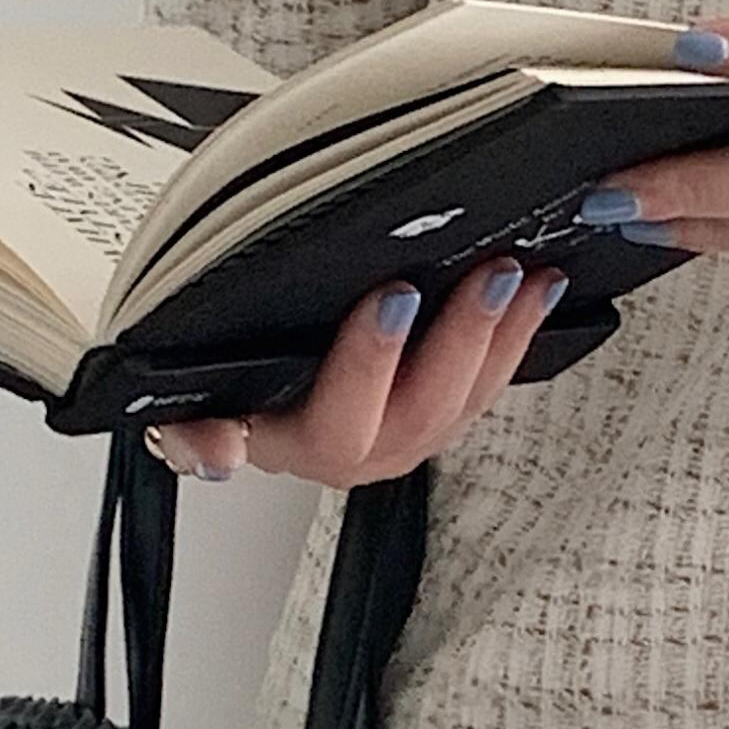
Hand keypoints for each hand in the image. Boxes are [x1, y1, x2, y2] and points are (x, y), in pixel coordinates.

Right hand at [145, 260, 569, 486]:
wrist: (251, 401)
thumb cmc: (224, 386)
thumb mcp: (189, 405)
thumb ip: (191, 432)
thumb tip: (215, 455)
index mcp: (297, 444)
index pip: (337, 420)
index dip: (368, 363)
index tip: (394, 297)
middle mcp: (360, 451)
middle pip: (422, 408)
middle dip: (462, 336)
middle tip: (489, 273)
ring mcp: (406, 436)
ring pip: (467, 400)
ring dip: (503, 335)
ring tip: (528, 274)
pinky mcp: (441, 417)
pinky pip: (488, 387)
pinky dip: (516, 338)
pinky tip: (538, 291)